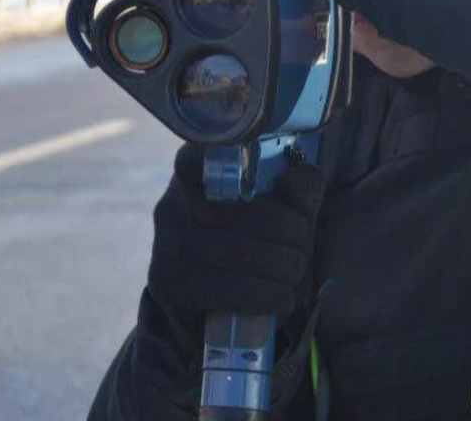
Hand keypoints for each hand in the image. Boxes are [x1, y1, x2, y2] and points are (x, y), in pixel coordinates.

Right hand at [146, 143, 324, 347]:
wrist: (213, 313)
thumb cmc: (252, 250)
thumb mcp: (279, 215)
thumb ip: (296, 192)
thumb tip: (302, 174)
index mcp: (193, 177)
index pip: (199, 156)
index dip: (229, 159)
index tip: (264, 176)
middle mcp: (173, 207)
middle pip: (241, 209)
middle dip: (287, 231)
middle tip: (300, 245)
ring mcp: (169, 249)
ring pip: (239, 250)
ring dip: (282, 265)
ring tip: (293, 270)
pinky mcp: (175, 289)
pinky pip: (233, 288)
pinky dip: (269, 293)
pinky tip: (281, 295)